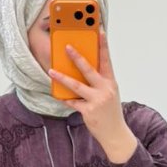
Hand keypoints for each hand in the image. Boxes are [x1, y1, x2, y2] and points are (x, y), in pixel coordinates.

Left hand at [47, 25, 128, 151]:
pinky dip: (64, 98)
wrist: (115, 134)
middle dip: (77, 57)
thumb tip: (80, 71)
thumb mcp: (109, 94)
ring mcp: (97, 100)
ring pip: (76, 85)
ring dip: (62, 77)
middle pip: (89, 69)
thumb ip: (98, 82)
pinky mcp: (88, 111)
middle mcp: (105, 89)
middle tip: (67, 47)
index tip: (99, 32)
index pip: (107, 60)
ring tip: (51, 71)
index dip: (103, 45)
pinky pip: (72, 102)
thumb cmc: (110, 112)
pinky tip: (58, 94)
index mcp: (111, 82)